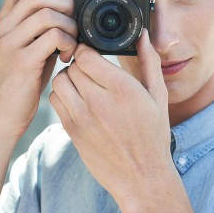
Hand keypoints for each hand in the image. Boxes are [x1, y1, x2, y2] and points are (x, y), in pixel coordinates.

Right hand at [0, 0, 77, 142]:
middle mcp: (4, 28)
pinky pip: (54, 37)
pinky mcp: (22, 61)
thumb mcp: (29, 47)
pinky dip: (68, 43)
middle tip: (74, 23)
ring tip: (72, 43)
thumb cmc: (22, 81)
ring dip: (70, 26)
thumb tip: (71, 8)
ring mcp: (11, 44)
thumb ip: (42, 27)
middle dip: (65, 4)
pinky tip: (68, 56)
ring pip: (47, 14)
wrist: (3, 115)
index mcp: (5, 21)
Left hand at [49, 29, 174, 204]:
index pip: (86, 55)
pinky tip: (78, 100)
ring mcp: (82, 117)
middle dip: (80, 63)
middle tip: (90, 69)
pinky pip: (55, 101)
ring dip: (68, 78)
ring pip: (59, 81)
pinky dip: (63, 95)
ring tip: (83, 83)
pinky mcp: (72, 131)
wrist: (141, 177)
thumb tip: (143, 35)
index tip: (94, 53)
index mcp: (122, 89)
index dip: (87, 50)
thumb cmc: (153, 135)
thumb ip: (149, 61)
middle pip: (72, 66)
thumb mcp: (158, 96)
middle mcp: (99, 101)